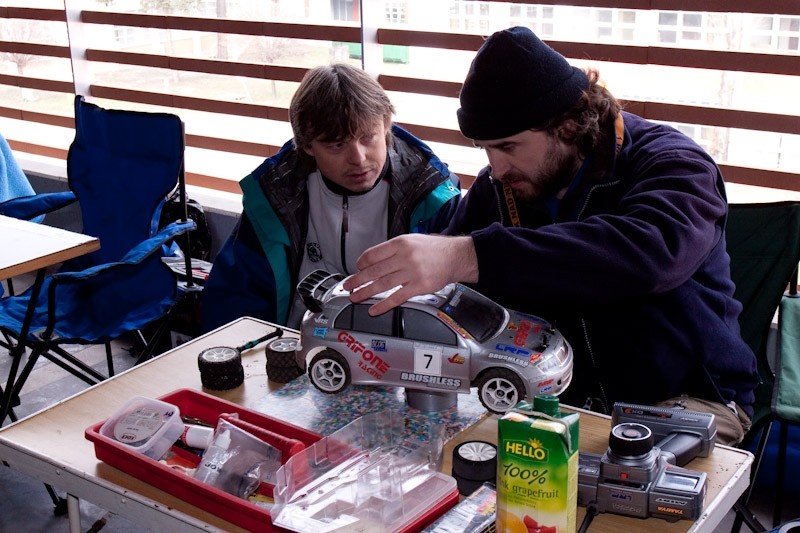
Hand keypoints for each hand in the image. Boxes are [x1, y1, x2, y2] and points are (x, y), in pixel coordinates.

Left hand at [342, 234, 477, 315]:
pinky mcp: (419, 287)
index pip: (372, 254)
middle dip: (357, 280)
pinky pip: (396, 297)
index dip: (361, 263)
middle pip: (374, 270)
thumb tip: (374, 260)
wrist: (456, 257)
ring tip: (355, 297)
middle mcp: (404, 257)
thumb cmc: (434, 249)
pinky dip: (383, 305)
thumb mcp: (412, 240)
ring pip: (382, 284)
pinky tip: (374, 309)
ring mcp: (411, 273)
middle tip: (348, 286)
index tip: (357, 269)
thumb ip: (394, 250)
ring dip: (365, 292)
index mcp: (400, 244)